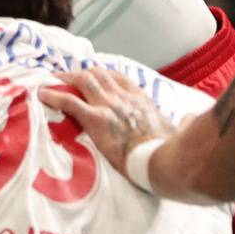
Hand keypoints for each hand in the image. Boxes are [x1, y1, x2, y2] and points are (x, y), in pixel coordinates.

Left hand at [39, 67, 173, 180]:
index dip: (106, 75)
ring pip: (84, 81)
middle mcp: (124, 98)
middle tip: (69, 75)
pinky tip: (42, 93)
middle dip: (83, 72)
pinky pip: (70, 102)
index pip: (121, 79)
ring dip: (67, 78)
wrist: (164, 161)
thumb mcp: (180, 131)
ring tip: (54, 79)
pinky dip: (54, 95)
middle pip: (99, 75)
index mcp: (142, 100)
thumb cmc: (173, 150)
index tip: (98, 75)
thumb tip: (192, 118)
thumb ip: (184, 122)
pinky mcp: (96, 119)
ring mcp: (109, 106)